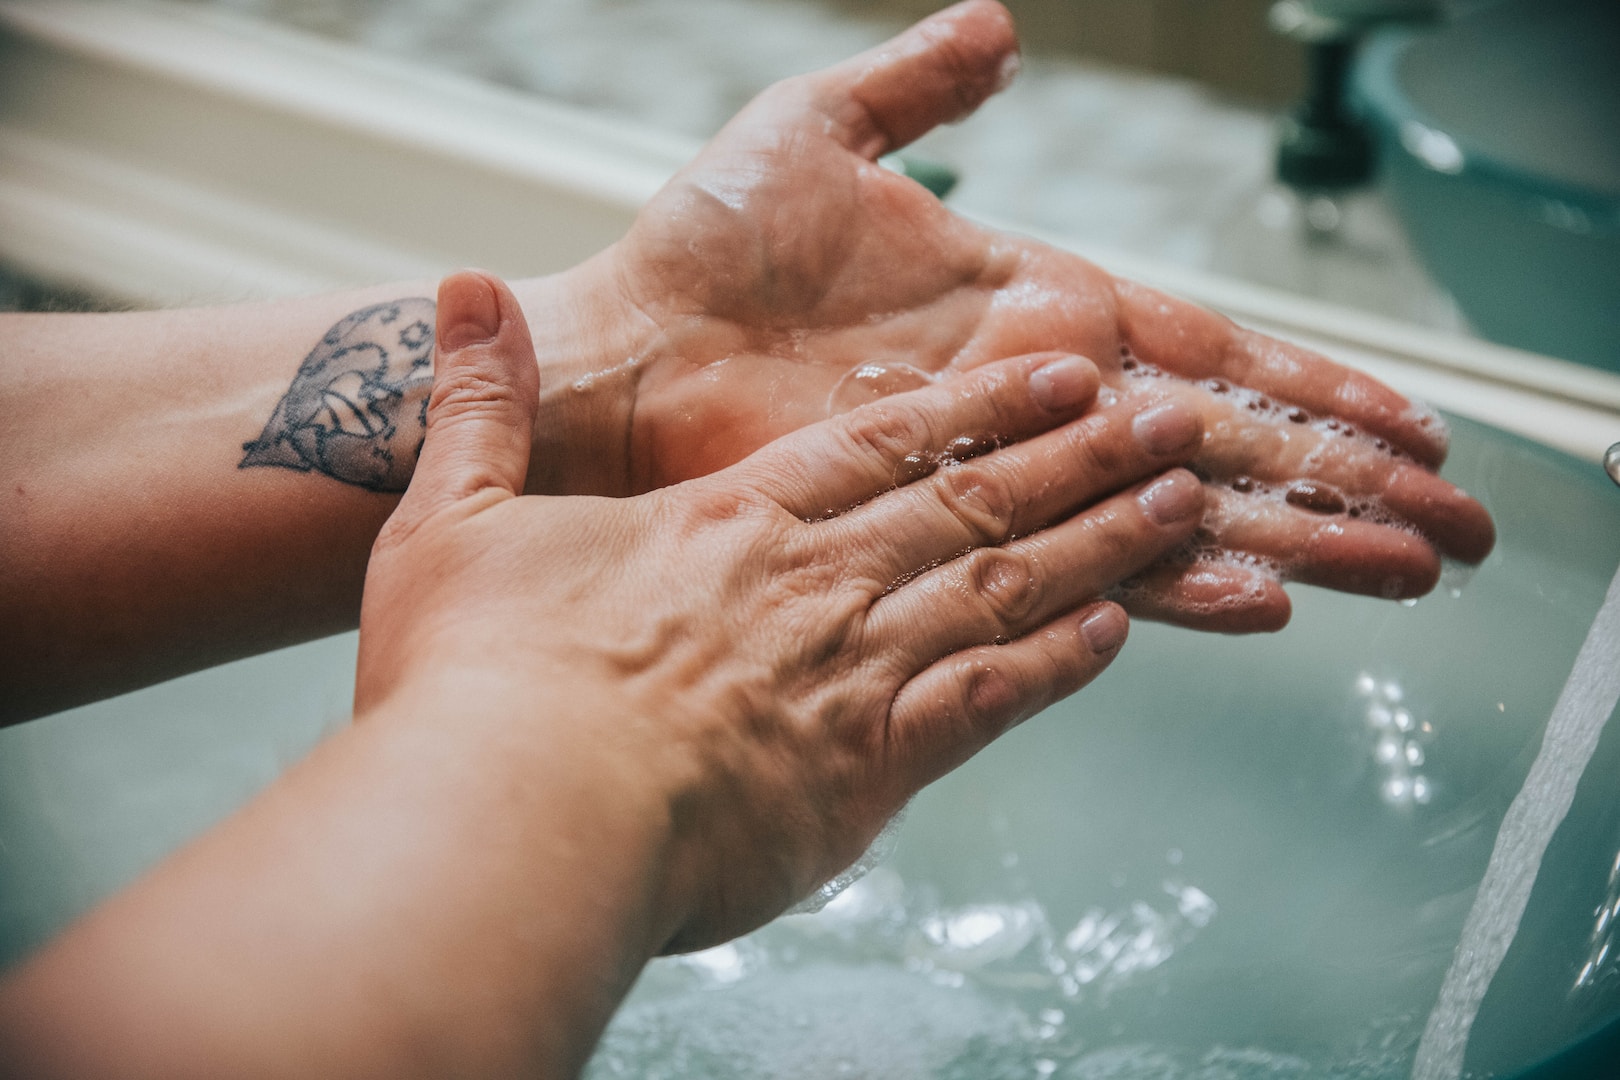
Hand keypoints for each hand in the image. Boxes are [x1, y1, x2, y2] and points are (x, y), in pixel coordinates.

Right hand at [359, 271, 1208, 948]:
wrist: (515, 823)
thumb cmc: (474, 687)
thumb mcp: (449, 518)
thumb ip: (478, 406)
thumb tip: (464, 292)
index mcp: (729, 522)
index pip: (881, 442)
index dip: (978, 403)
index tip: (1056, 373)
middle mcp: (813, 582)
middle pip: (974, 500)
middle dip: (1081, 453)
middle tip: (1170, 417)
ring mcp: (850, 674)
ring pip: (1008, 586)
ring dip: (1103, 539)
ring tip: (1182, 501)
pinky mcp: (864, 774)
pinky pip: (989, 701)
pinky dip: (1059, 665)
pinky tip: (1118, 635)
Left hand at [541, 0, 1491, 631]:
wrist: (624, 351)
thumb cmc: (703, 249)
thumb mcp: (821, 132)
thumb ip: (919, 89)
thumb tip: (996, 31)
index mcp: (1033, 312)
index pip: (1207, 353)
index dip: (1309, 386)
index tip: (1408, 419)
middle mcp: (1036, 403)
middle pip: (1224, 443)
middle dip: (1345, 479)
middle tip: (1457, 523)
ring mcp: (999, 471)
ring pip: (1180, 510)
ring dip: (1301, 536)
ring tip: (1409, 566)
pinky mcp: (946, 528)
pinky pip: (1083, 562)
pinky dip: (1176, 579)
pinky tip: (1265, 601)